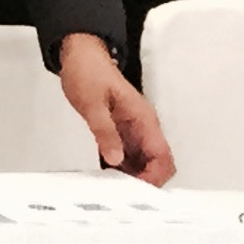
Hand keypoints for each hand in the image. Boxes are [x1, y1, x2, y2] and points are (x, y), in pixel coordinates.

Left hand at [57, 33, 172, 182]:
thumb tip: (116, 159)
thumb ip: (104, 131)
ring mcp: (133, 129)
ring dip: (132, 174)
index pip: (163, 156)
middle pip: (157, 163)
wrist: (80, 53)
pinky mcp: (121, 129)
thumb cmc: (88, 71)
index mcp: (143, 119)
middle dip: (145, 179)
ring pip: (143, 161)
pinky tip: (106, 171)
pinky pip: (128, 154)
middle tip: (122, 190)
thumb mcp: (91, 103)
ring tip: (112, 185)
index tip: (136, 187)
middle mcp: (143, 126)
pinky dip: (121, 165)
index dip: (155, 176)